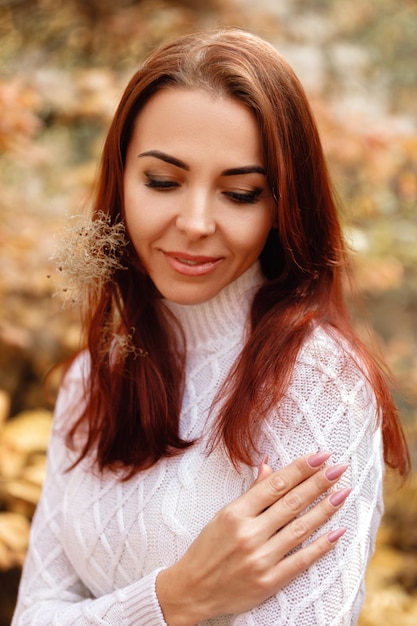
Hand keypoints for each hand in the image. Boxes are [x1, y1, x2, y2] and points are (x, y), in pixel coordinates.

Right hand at [156, 452, 349, 625]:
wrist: (192, 590)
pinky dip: (321, 546)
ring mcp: (260, 558)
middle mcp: (248, 533)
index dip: (300, 469)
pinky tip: (338, 532)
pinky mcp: (268, 581)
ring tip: (343, 493)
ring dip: (325, 509)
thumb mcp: (224, 515)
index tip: (321, 456)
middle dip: (318, 483)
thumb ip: (252, 493)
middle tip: (339, 468)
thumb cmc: (208, 547)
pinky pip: (301, 560)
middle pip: (291, 503)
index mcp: (235, 513)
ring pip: (300, 528)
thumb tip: (270, 466)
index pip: (275, 485)